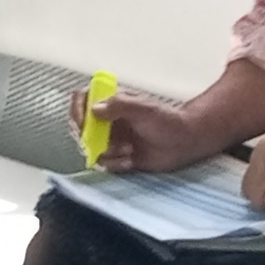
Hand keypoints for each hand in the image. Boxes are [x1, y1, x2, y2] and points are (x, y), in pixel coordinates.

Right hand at [73, 89, 213, 176]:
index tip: (82, 123)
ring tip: (128, 149)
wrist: (186, 142)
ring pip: (93, 148)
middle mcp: (108, 121)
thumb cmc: (168, 120)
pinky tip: (131, 160)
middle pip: (82, 127)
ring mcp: (113, 139)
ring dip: (107, 152)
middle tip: (98, 143)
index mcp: (112, 103)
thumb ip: (118, 105)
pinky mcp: (120, 157)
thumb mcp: (143, 108)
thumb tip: (94, 109)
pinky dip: (116, 164)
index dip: (77, 110)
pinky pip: (106, 163)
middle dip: (89, 138)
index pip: (83, 100)